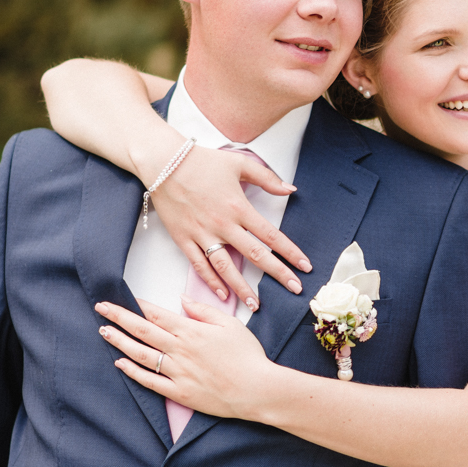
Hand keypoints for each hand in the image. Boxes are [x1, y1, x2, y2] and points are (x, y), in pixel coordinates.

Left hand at [96, 298, 277, 419]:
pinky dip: (133, 372)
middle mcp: (180, 350)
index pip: (156, 315)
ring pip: (141, 355)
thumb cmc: (247, 355)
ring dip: (120, 342)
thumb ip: (203, 311)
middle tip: (100, 308)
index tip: (119, 298)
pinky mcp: (179, 392)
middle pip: (142, 331)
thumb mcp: (230, 324)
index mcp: (192, 331)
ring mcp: (178, 372)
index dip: (136, 305)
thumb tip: (182, 299)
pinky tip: (120, 363)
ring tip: (104, 331)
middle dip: (119, 317)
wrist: (257, 389)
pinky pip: (150, 381)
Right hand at [149, 145, 311, 307]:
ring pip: (226, 267)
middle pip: (255, 255)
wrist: (163, 162)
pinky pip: (199, 265)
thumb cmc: (202, 161)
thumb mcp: (239, 163)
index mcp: (239, 207)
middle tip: (294, 289)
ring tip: (256, 305)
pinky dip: (211, 281)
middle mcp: (223, 224)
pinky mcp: (183, 238)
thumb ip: (267, 178)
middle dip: (277, 274)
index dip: (290, 252)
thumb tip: (290, 189)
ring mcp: (202, 234)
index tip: (304, 266)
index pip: (271, 235)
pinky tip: (223, 295)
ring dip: (242, 288)